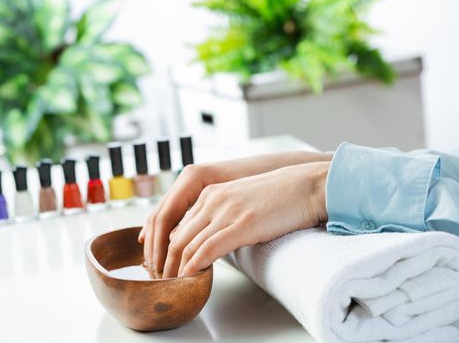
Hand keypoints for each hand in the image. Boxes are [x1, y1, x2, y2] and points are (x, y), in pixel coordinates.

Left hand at [163, 161, 328, 277]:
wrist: (306, 185)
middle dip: (165, 261)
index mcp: (210, 193)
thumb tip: (208, 239)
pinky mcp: (242, 225)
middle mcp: (212, 200)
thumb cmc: (278, 197)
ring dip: (175, 268)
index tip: (165, 265)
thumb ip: (220, 214)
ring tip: (172, 284)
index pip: (176, 224)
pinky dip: (194, 266)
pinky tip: (188, 277)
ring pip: (187, 244)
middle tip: (163, 280)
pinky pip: (208, 249)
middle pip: (176, 236)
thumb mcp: (240, 200)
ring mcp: (226, 212)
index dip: (166, 248)